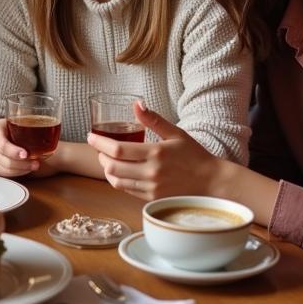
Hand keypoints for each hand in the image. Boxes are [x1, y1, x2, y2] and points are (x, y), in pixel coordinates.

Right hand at [0, 119, 40, 177]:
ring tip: (35, 166)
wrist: (7, 135)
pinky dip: (18, 173)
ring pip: (5, 169)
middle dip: (21, 164)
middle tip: (37, 163)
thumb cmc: (17, 126)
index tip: (26, 154)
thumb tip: (46, 120)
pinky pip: (6, 175)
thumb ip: (28, 119)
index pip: (2, 144)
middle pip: (4, 159)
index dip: (13, 151)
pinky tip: (28, 170)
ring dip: (21, 170)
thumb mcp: (19, 118)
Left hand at [87, 102, 217, 200]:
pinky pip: (127, 190)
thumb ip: (154, 120)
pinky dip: (117, 181)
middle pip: (112, 166)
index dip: (100, 143)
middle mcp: (151, 173)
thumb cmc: (194, 156)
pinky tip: (119, 172)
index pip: (118, 149)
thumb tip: (136, 104)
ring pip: (116, 181)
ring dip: (107, 170)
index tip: (90, 136)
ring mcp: (151, 188)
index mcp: (156, 153)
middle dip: (100, 156)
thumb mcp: (176, 133)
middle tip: (99, 147)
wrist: (212, 183)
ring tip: (106, 159)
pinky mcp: (152, 199)